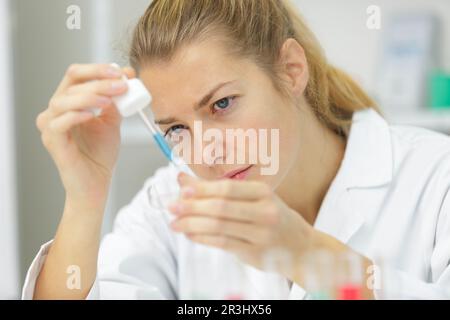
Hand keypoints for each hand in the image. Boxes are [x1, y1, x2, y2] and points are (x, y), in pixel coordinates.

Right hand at [36, 64, 135, 209]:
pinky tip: (93, 115)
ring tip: (110, 100)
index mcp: (69, 102)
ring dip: (89, 96)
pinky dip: (76, 115)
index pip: (77, 75)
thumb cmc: (100, 154)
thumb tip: (127, 75)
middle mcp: (55, 110)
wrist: (97, 182)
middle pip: (71, 83)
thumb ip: (117, 100)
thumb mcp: (112, 121)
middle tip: (121, 84)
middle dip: (98, 80)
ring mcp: (51, 126)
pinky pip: (59, 123)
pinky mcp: (52, 141)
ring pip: (63, 100)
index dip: (98, 70)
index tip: (122, 73)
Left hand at [168, 172, 317, 279]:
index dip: (203, 188)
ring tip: (175, 223)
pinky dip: (203, 238)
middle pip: (221, 207)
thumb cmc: (271, 216)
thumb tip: (183, 179)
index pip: (228, 188)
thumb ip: (217, 189)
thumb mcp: (252, 197)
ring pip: (219, 227)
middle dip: (192, 207)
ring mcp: (261, 234)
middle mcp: (265, 212)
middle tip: (172, 206)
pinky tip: (190, 234)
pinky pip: (222, 244)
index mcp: (263, 192)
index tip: (182, 189)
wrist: (300, 245)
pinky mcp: (255, 253)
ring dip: (192, 224)